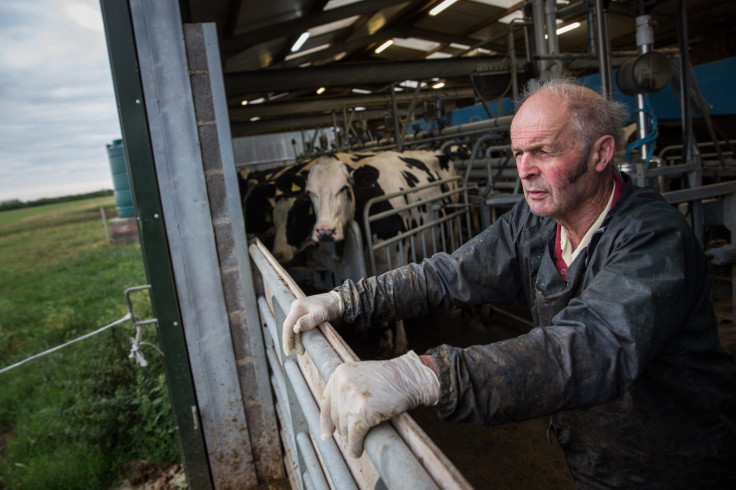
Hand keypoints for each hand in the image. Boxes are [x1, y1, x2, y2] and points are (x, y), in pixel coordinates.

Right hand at [282, 291, 342, 354]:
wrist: (337, 300)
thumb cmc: (331, 307)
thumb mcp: (322, 314)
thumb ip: (309, 320)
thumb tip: (295, 328)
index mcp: (297, 307)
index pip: (288, 325)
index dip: (287, 340)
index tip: (289, 352)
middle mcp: (295, 307)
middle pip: (289, 327)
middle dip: (292, 341)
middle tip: (301, 352)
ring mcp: (298, 310)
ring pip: (292, 327)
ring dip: (295, 339)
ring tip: (301, 349)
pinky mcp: (302, 313)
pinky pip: (296, 325)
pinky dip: (298, 334)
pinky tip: (301, 340)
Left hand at [320, 351, 439, 457]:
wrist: (410, 378)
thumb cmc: (390, 379)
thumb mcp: (362, 378)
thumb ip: (346, 393)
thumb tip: (329, 427)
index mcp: (340, 373)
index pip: (326, 402)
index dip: (326, 420)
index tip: (327, 433)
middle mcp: (342, 384)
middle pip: (336, 416)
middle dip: (345, 429)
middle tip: (354, 436)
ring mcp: (351, 397)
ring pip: (344, 428)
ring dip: (351, 439)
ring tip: (357, 443)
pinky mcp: (362, 412)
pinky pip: (354, 436)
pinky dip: (355, 447)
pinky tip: (358, 451)